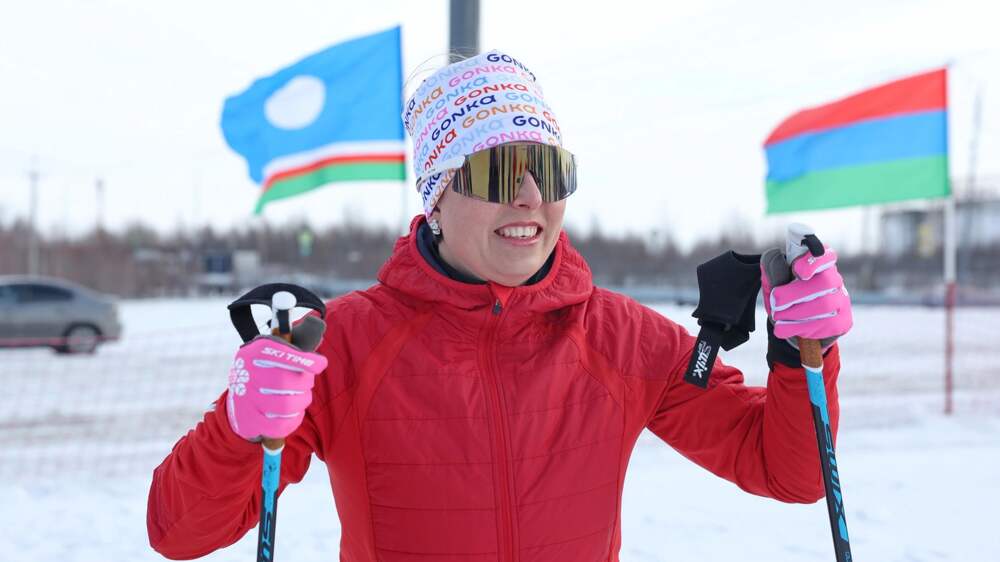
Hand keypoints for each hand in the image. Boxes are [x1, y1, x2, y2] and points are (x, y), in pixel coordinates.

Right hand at [225, 315, 327, 441]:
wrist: (240, 405)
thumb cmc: (269, 373)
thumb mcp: (277, 352)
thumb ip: (298, 340)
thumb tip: (318, 324)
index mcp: (256, 351)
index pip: (282, 354)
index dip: (305, 360)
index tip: (320, 364)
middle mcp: (247, 373)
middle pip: (287, 381)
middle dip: (304, 383)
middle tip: (305, 383)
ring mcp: (245, 399)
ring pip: (287, 405)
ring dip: (300, 402)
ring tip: (298, 398)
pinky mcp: (249, 421)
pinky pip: (281, 425)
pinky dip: (291, 421)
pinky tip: (290, 415)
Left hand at [760, 245, 851, 348]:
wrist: (798, 325)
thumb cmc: (786, 297)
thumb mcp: (774, 282)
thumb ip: (773, 269)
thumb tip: (775, 257)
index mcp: (820, 265)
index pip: (826, 255)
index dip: (814, 261)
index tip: (797, 270)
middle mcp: (835, 280)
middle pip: (825, 282)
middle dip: (795, 293)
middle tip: (776, 301)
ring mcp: (841, 301)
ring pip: (825, 304)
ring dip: (795, 312)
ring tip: (777, 316)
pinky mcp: (841, 322)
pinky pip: (823, 324)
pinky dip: (797, 327)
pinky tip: (782, 328)